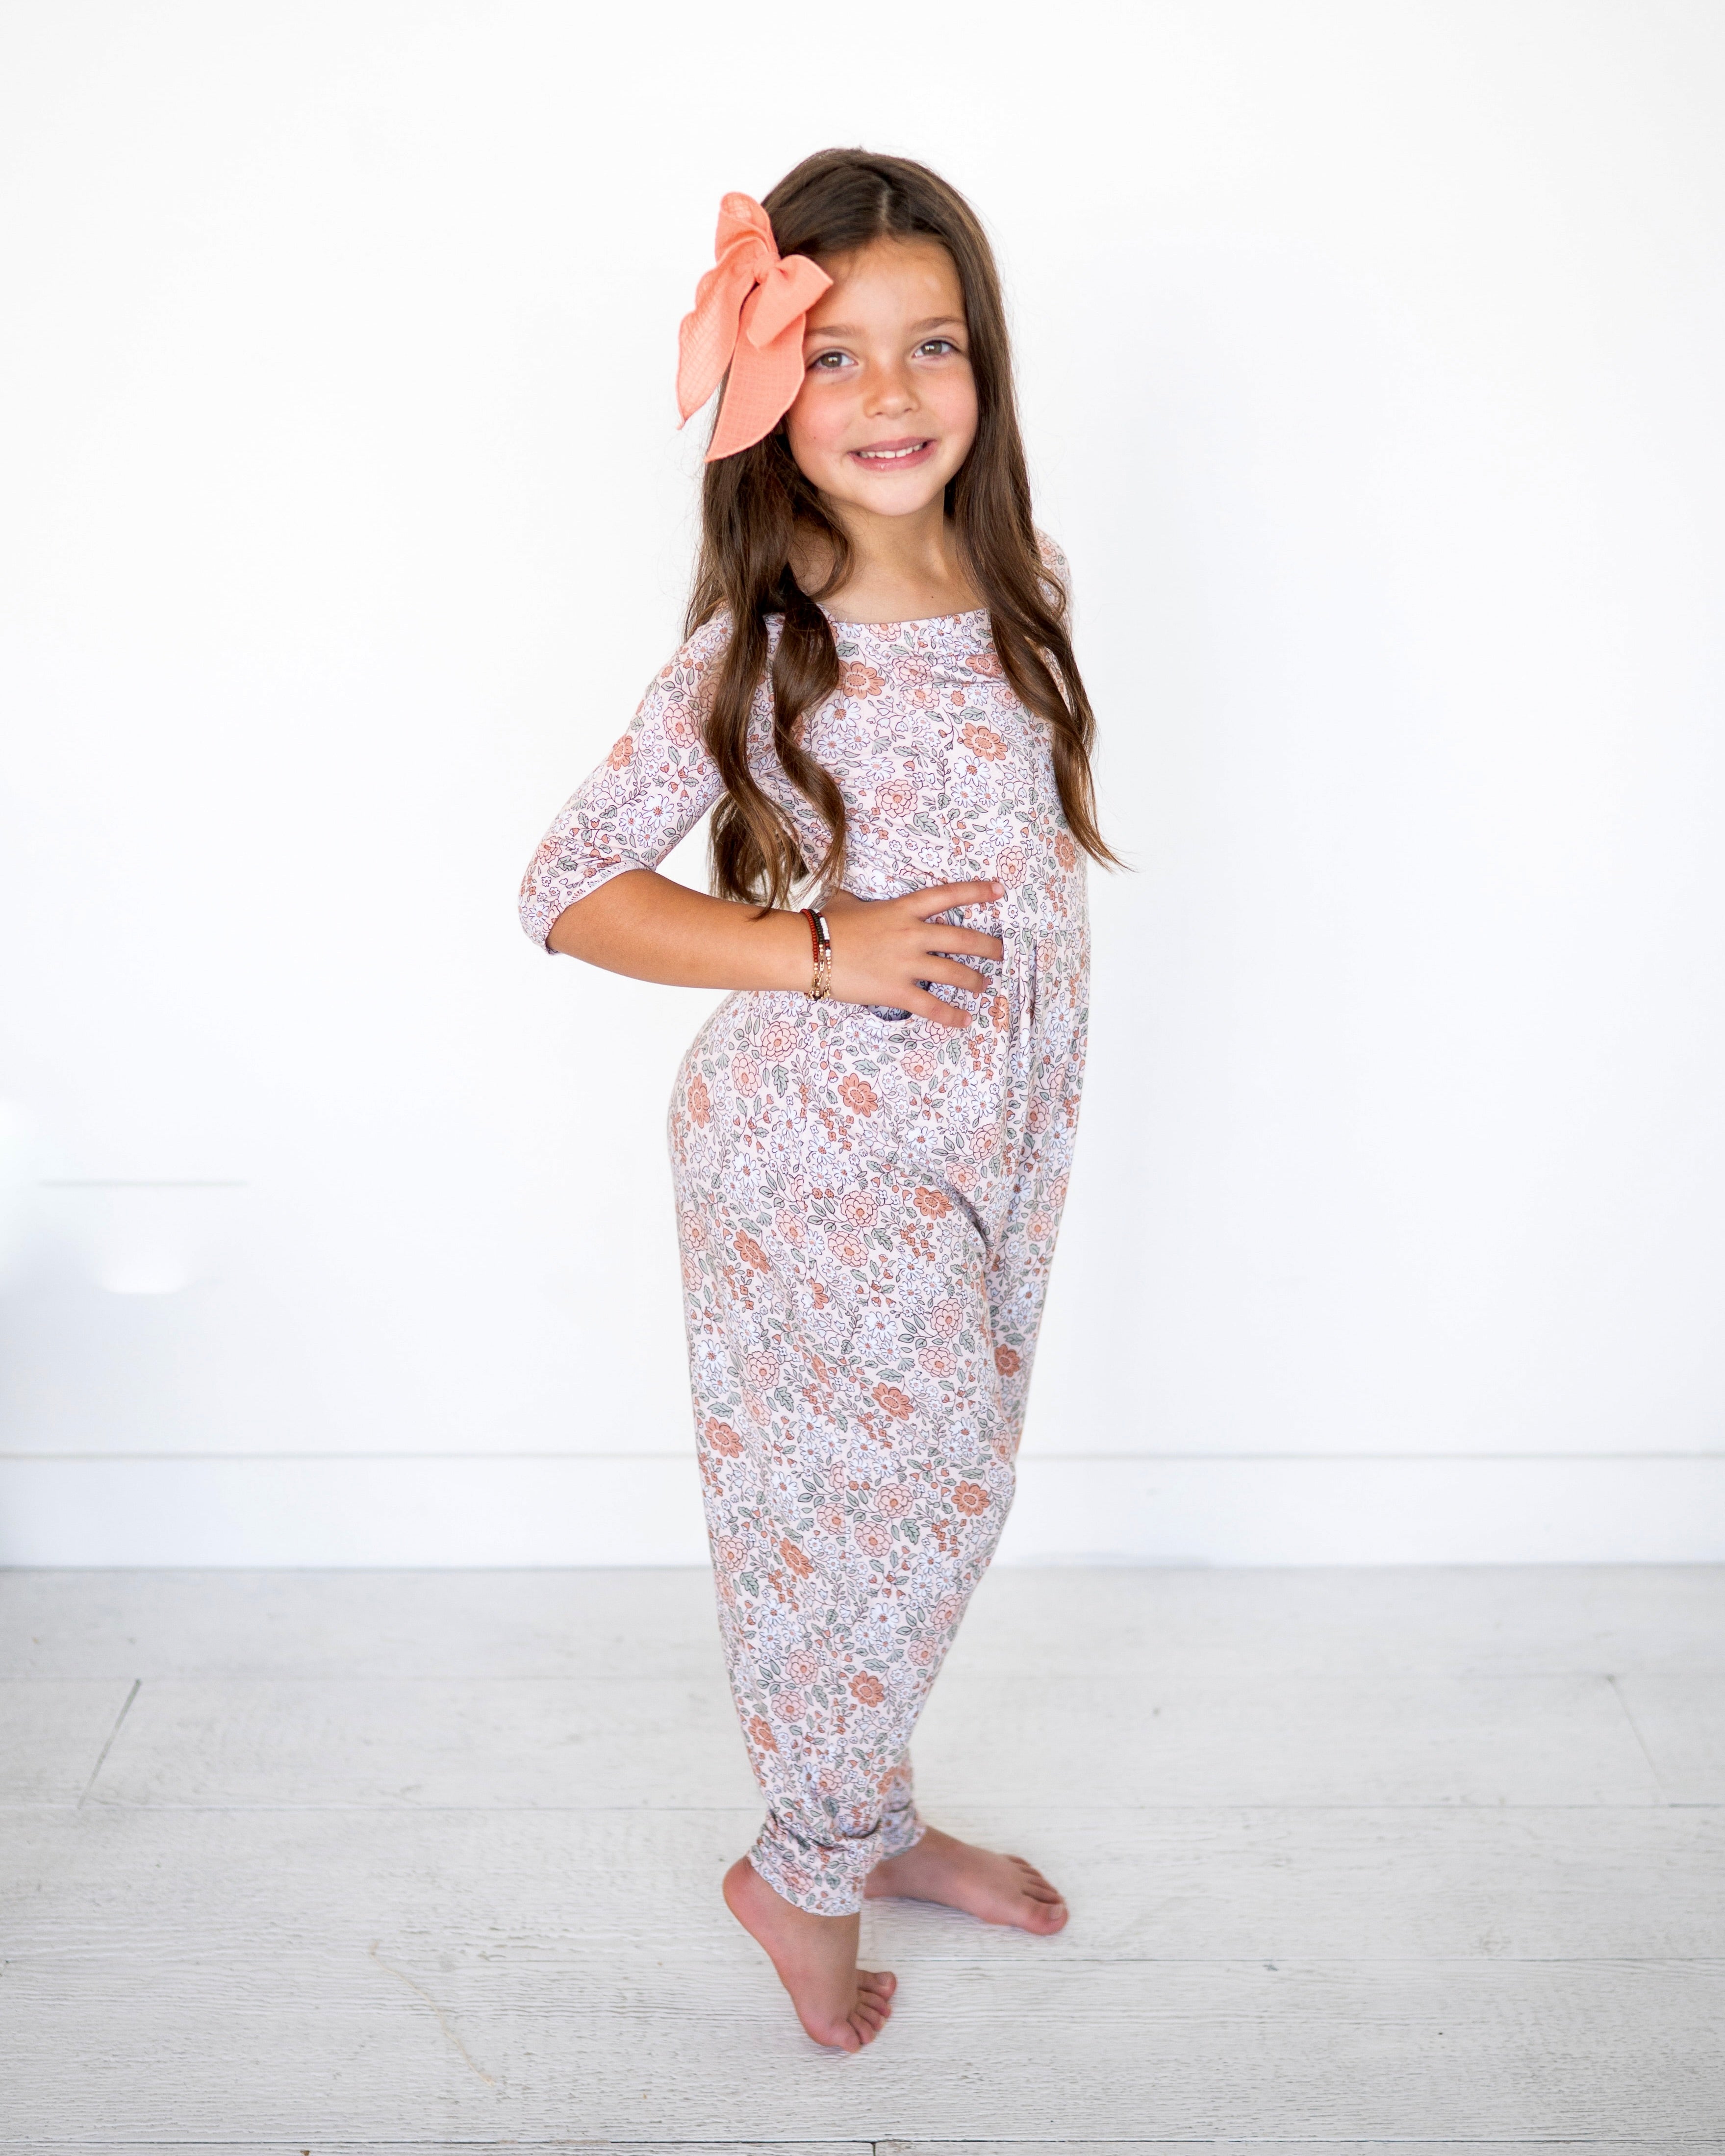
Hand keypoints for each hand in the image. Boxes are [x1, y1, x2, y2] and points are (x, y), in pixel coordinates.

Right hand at [819, 881, 1004, 1029]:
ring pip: (955, 973)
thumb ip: (861, 901)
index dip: (977, 891)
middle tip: (1001, 953)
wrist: (808, 951)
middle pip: (964, 939)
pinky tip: (965, 1019)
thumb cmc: (824, 925)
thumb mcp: (846, 901)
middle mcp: (913, 934)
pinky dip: (952, 1015)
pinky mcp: (897, 991)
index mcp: (903, 909)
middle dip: (989, 947)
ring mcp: (907, 964)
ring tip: (984, 985)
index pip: (948, 895)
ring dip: (975, 981)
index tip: (999, 890)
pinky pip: (933, 1006)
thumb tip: (852, 901)